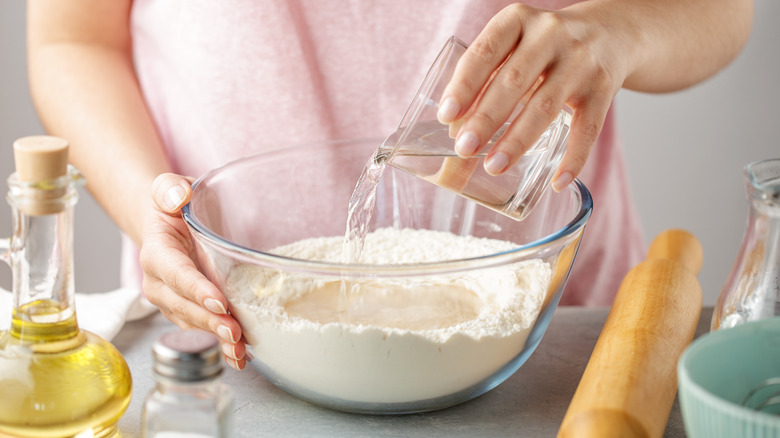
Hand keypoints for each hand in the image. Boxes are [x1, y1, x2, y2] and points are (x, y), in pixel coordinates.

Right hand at [140, 173, 247, 369]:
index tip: (218, 302)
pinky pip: (201, 329)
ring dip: (216, 338)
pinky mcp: (186, 310)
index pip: (175, 272)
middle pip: (183, 306)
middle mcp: (159, 282)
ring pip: (192, 323)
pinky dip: (219, 344)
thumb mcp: (169, 188)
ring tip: (240, 351)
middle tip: (235, 331)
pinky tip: (238, 355)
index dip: (195, 289)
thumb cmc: (172, 206)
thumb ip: (170, 188)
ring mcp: (172, 300)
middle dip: (209, 321)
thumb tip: (178, 195)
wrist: (168, 224)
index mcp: (157, 252)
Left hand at [437, 3, 635, 190]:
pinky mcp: (604, 88)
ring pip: (545, 107)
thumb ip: (487, 78)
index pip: (485, 52)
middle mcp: (550, 34)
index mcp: (518, 20)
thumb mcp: (514, 45)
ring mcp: (580, 61)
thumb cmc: (545, 46)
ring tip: (494, 166)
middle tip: (464, 149)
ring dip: (517, 141)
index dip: (463, 85)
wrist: (611, 31)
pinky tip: (557, 182)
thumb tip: (456, 127)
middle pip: (513, 81)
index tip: (446, 116)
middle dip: (485, 119)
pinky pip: (587, 129)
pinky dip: (573, 159)